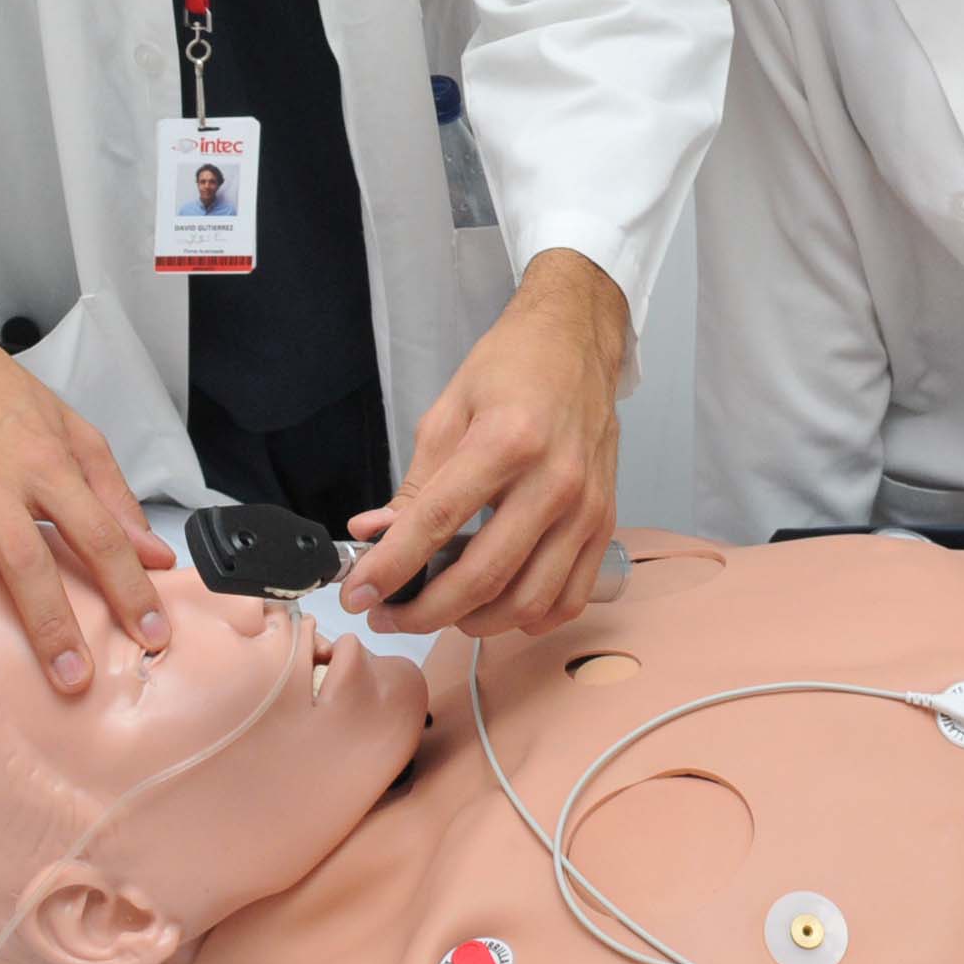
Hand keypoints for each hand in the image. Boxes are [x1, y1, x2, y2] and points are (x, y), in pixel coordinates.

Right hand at [0, 331, 173, 694]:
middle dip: (48, 623)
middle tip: (72, 679)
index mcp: (40, 462)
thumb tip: (157, 559)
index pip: (95, 531)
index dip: (129, 586)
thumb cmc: (3, 400)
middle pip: (19, 556)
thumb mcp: (73, 433)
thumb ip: (115, 498)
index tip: (152, 634)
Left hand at [338, 249, 626, 637]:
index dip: (392, 567)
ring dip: (474, 622)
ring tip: (440, 610)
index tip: (358, 595)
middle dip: (424, 611)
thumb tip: (374, 535)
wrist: (579, 341)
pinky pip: (568, 598)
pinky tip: (497, 606)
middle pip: (484, 575)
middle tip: (389, 614)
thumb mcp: (448, 411)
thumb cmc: (512, 367)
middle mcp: (554, 480)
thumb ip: (415, 484)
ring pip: (528, 601)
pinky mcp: (605, 523)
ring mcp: (586, 508)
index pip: (439, 521)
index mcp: (507, 441)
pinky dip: (528, 618)